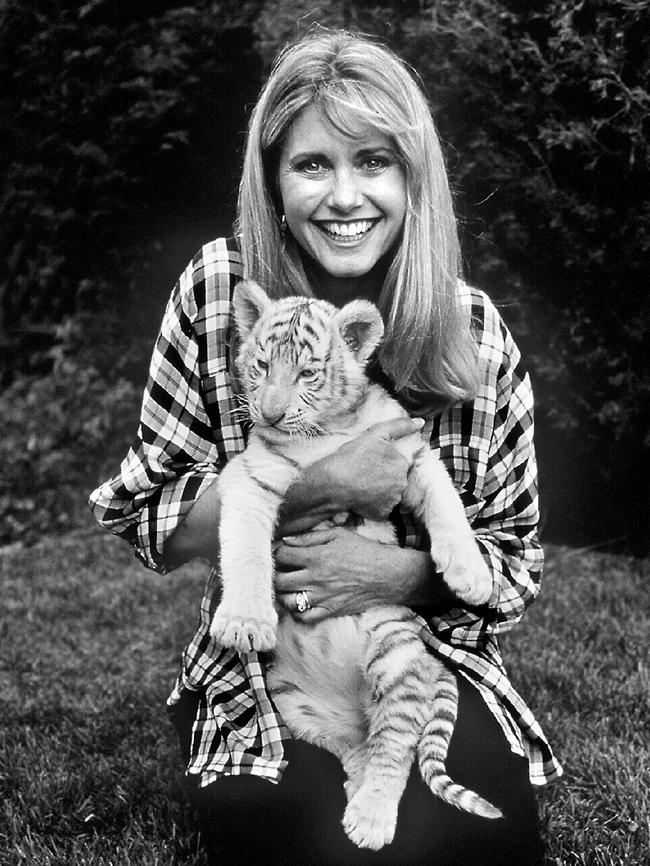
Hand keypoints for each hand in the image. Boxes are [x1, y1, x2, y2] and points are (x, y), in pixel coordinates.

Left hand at [274, 525, 402, 622]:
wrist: (388, 575)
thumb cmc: (364, 551)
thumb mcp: (338, 534)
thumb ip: (310, 537)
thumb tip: (286, 540)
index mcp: (316, 556)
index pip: (282, 556)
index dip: (276, 552)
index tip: (280, 552)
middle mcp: (316, 578)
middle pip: (279, 581)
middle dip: (275, 574)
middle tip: (279, 571)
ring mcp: (322, 597)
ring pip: (287, 601)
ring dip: (283, 594)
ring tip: (287, 587)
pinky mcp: (330, 611)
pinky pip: (304, 617)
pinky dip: (297, 611)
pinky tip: (300, 601)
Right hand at [278, 416, 422, 535]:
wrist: (335, 482)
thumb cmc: (353, 457)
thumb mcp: (376, 434)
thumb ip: (400, 426)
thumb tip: (420, 423)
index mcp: (402, 464)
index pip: (398, 464)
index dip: (384, 464)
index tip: (371, 464)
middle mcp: (402, 483)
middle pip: (396, 480)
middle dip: (384, 478)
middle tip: (365, 475)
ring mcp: (393, 500)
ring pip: (390, 495)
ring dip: (380, 492)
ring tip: (362, 486)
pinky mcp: (383, 514)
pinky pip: (382, 509)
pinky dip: (375, 505)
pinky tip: (362, 497)